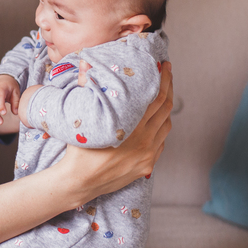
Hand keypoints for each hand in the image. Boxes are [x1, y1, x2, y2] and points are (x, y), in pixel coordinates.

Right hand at [56, 61, 172, 203]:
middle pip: (166, 109)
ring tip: (162, 96)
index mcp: (132, 126)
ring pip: (166, 126)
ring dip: (166, 109)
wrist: (79, 183)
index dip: (164, 80)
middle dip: (169, 88)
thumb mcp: (81, 118)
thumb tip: (86, 64)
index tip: (165, 66)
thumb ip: (87, 88)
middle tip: (168, 73)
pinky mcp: (147, 166)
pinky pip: (161, 143)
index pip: (156, 97)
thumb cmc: (79, 150)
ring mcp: (148, 155)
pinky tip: (155, 122)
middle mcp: (145, 141)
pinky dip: (161, 129)